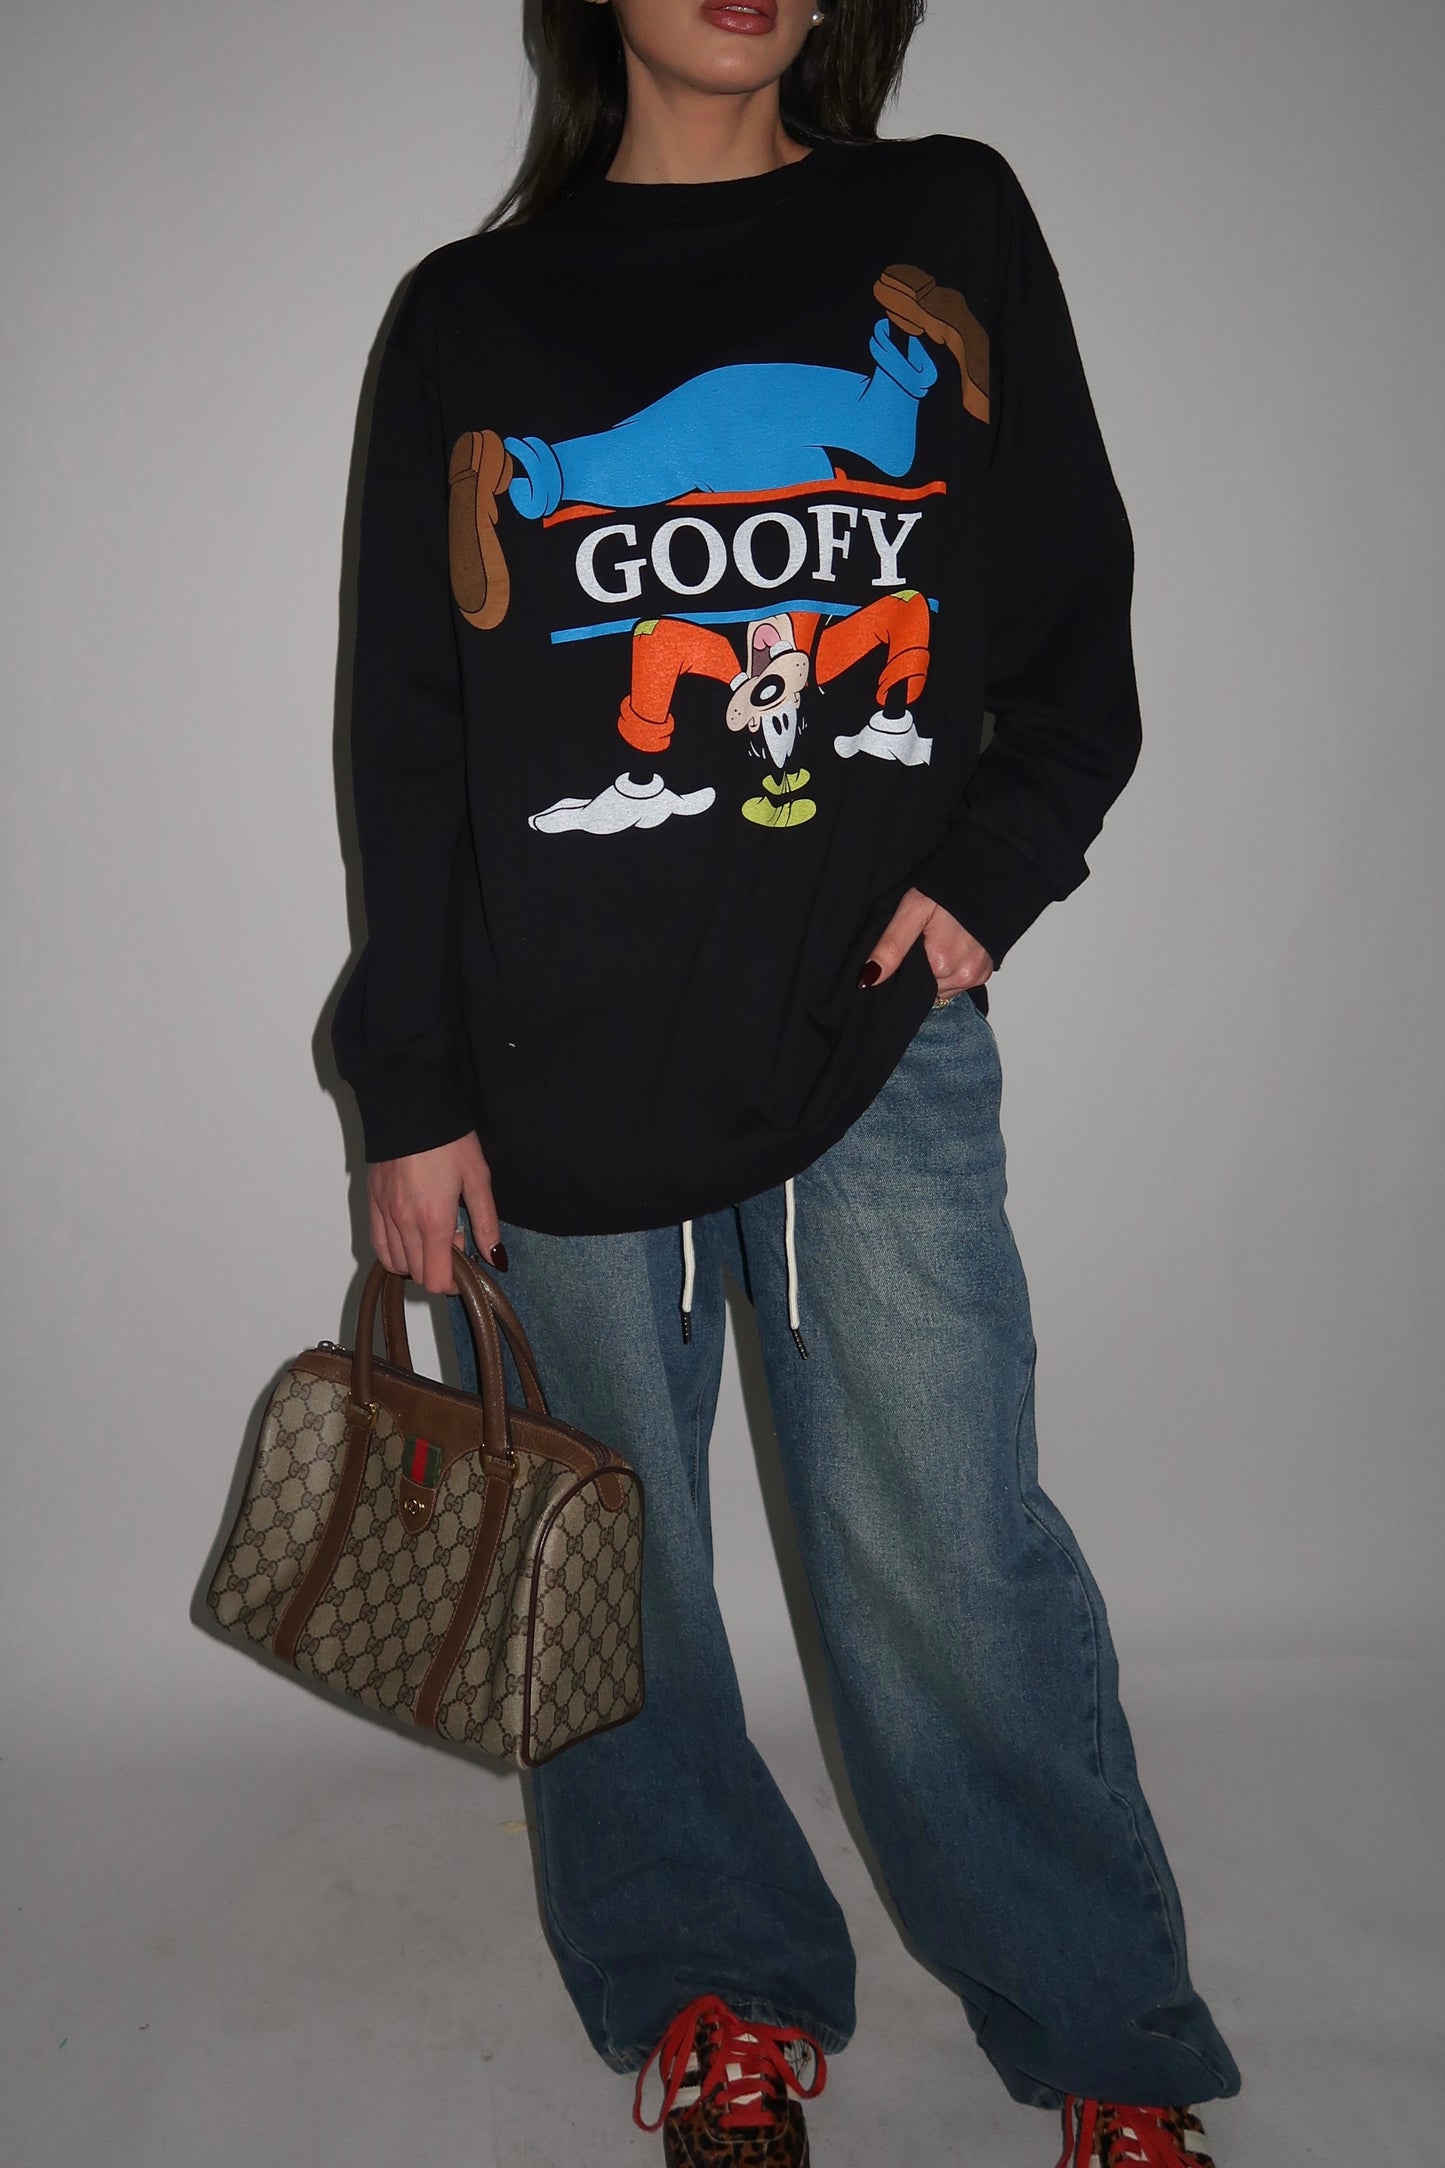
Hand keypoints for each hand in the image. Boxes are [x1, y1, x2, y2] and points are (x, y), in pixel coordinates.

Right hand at [367, 1130, 504, 1295]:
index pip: (435, 1279)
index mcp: (433, 1220)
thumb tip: (495, 1257)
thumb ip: (486, 1223)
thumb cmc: (448, 1139)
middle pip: (417, 1274)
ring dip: (416, 1261)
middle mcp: (404, 1223)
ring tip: (433, 1236)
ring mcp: (384, 1213)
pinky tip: (410, 1233)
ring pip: (395, 1262)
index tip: (465, 1270)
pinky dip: (394, 1250)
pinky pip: (378, 1243)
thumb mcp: (478, 1179)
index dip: (452, 1285)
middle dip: (438, 1269)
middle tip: (455, 1242)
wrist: (411, 1106)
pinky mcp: (371, 1201)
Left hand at [859, 887, 993, 996]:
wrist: (984, 879)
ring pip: (941, 987)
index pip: (908, 985)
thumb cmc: (948, 890)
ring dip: (935, 972)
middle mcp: (962, 976)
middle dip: (919, 970)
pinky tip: (950, 947)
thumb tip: (869, 978)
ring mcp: (975, 976)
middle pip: (926, 987)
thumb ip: (891, 946)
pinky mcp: (984, 973)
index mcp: (941, 964)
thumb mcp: (912, 909)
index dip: (902, 969)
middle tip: (923, 939)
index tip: (906, 948)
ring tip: (937, 940)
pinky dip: (951, 970)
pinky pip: (958, 981)